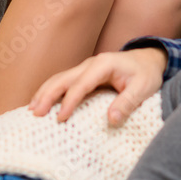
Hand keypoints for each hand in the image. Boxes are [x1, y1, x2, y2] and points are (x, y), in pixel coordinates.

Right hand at [29, 46, 167, 125]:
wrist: (148, 59)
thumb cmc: (146, 74)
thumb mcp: (144, 88)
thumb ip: (128, 103)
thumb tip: (111, 120)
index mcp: (104, 65)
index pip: (82, 84)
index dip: (70, 101)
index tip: (60, 118)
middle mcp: (90, 64)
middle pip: (63, 78)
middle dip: (47, 95)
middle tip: (35, 114)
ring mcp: (85, 68)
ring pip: (59, 79)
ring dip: (44, 93)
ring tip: (31, 110)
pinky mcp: (84, 74)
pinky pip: (63, 82)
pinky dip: (50, 91)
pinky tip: (41, 103)